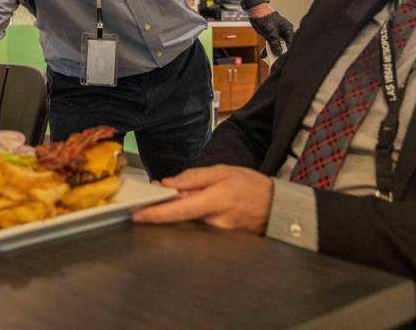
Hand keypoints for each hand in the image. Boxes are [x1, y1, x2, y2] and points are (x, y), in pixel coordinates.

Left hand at [132, 165, 273, 233]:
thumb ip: (193, 177)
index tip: (137, 215)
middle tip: (151, 204)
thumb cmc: (251, 186)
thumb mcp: (223, 172)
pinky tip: (191, 215)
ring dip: (177, 217)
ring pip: (188, 227)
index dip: (156, 213)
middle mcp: (216, 223)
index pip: (179, 210)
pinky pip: (198, 233)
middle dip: (164, 212)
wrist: (278, 208)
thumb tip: (168, 184)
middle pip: (180, 220)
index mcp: (215, 200)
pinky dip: (190, 223)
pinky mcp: (222, 244)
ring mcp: (219, 237)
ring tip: (175, 205)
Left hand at [249, 10, 293, 55]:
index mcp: (288, 29)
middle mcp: (284, 32)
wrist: (255, 11)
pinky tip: (263, 55)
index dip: (288, 51)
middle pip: (285, 46)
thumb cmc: (265, 17)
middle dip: (280, 53)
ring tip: (269, 59)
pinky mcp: (271, 36)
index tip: (284, 59)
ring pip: (277, 46)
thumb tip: (278, 53)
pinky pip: (271, 45)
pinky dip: (267, 49)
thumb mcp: (270, 31)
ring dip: (273, 52)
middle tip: (277, 61)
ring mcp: (277, 35)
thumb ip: (275, 43)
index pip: (291, 43)